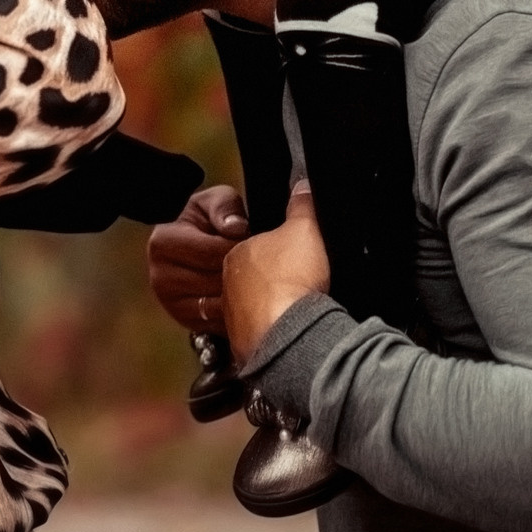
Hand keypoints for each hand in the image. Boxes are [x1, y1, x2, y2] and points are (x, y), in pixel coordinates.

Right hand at [149, 184, 249, 334]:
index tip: (253, 242)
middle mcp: (160, 276)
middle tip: (258, 263)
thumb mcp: (215, 201)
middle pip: (217, 281)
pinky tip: (241, 297)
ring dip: (241, 294)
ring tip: (250, 279)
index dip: (241, 247)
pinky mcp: (184, 321)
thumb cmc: (208, 221)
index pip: (214, 252)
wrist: (194, 247)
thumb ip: (225, 207)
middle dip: (242, 272)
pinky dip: (235, 313)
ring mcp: (170, 303)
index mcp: (163, 242)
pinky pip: (219, 322)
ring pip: (220, 305)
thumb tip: (236, 228)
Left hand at [222, 182, 330, 355]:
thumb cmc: (291, 279)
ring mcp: (233, 318)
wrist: (290, 333)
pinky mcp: (244, 344)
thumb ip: (301, 207)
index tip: (290, 259)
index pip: (250, 249)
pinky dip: (271, 332)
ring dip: (267, 309)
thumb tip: (303, 187)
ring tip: (290, 309)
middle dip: (266, 282)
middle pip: (247, 279)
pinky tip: (288, 330)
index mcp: (236, 255)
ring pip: (249, 308)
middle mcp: (227, 286)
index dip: (272, 252)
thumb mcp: (304, 229)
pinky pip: (257, 334)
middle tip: (292, 284)